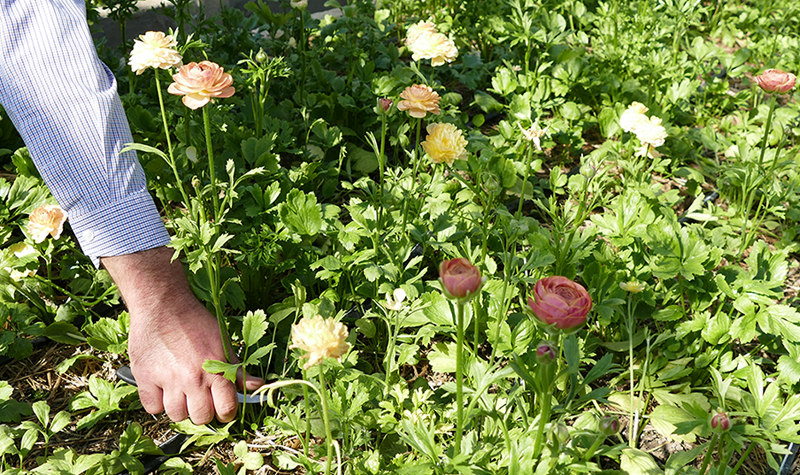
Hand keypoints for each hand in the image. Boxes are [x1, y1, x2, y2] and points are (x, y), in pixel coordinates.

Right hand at [102, 247, 263, 423]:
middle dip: (203, 411)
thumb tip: (257, 386)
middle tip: (200, 399)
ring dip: (180, 407)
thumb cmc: (195, 321)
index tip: (221, 407)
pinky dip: (157, 402)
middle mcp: (192, 379)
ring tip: (181, 392)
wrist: (163, 304)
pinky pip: (152, 407)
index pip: (226, 409)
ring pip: (176, 416)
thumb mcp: (222, 341)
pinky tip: (162, 388)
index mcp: (216, 371)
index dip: (226, 412)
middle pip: (201, 417)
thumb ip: (237, 369)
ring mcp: (168, 380)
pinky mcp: (145, 378)